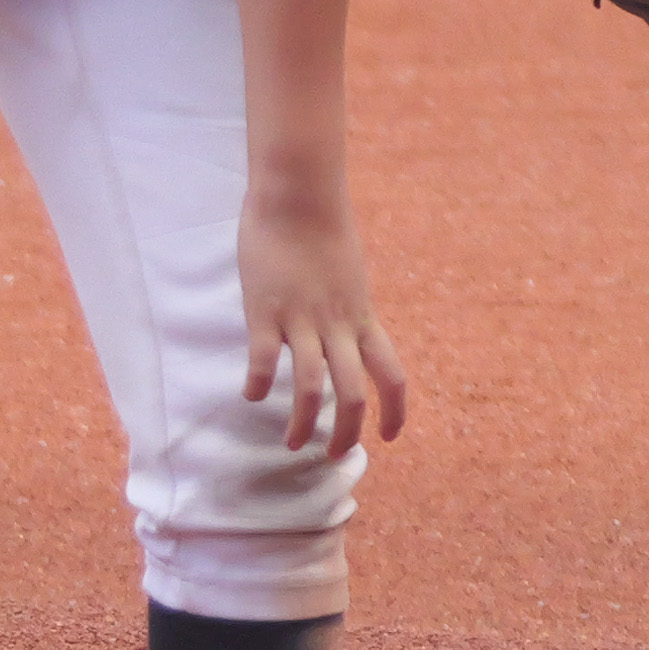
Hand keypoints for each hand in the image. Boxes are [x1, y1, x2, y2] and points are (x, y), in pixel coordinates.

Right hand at [238, 177, 411, 463]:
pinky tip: (252, 395)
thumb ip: (346, 306)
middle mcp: (337, 325)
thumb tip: (344, 326)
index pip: (392, 375)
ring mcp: (302, 319)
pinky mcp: (265, 310)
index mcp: (361, 317)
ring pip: (312, 388)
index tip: (388, 438)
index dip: (396, 412)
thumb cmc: (319, 228)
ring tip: (292, 444)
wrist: (298, 193)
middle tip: (333, 456)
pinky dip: (259, 386)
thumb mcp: (347, 275)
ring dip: (304, 424)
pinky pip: (264, 361)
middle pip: (355, 394)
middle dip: (347, 434)